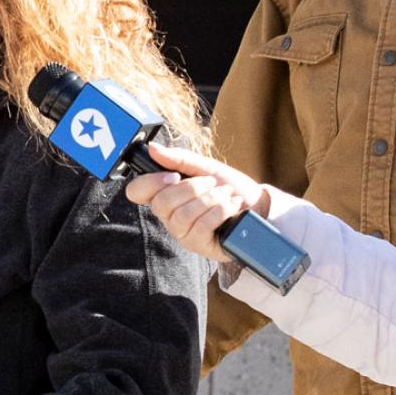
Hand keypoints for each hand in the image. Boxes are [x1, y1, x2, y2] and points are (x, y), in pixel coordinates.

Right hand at [123, 144, 270, 263]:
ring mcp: (183, 233)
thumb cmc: (230, 187)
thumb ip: (179, 159)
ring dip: (210, 199)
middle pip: (161, 204)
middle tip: (211, 183)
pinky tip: (231, 207)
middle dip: (192, 188)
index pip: (137, 192)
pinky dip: (220, 211)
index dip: (150, 183)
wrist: (259, 205)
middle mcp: (169, 216)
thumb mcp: (207, 167)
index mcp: (166, 194)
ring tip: (225, 195)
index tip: (174, 176)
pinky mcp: (199, 245)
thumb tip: (153, 149)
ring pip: (182, 216)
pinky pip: (201, 227)